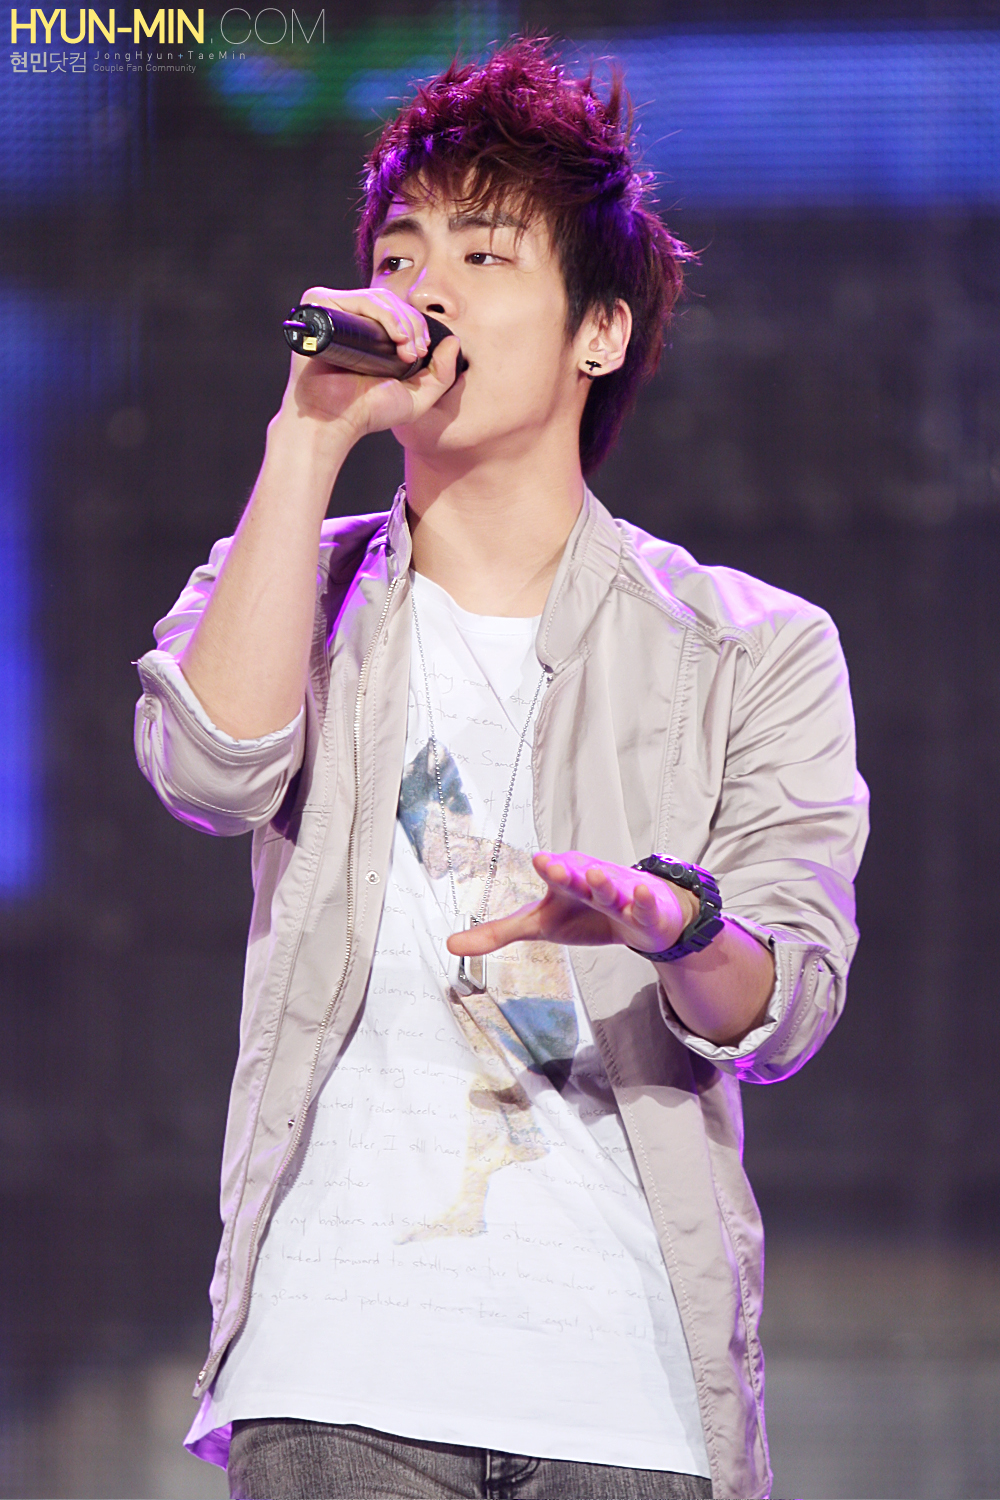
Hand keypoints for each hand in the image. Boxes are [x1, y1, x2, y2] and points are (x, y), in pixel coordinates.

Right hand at [280, 285, 461, 440]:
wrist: (335, 421)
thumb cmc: (368, 413)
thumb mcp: (417, 397)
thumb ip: (441, 374)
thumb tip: (454, 340)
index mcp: (367, 332)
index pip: (397, 309)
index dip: (416, 324)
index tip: (421, 353)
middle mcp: (349, 319)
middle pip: (389, 300)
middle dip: (412, 324)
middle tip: (415, 354)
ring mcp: (333, 312)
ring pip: (377, 298)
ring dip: (401, 321)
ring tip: (406, 351)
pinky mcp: (319, 308)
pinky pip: (357, 300)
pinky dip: (382, 314)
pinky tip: (395, 338)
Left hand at [446, 851, 699, 958]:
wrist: (638, 916)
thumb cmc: (583, 914)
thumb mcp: (539, 925)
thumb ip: (496, 933)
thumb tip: (449, 945)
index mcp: (565, 882)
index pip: (554, 874)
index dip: (549, 867)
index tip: (540, 859)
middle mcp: (589, 883)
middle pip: (577, 878)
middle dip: (567, 872)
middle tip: (552, 864)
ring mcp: (618, 896)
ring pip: (609, 889)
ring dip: (603, 883)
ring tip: (595, 875)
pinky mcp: (644, 913)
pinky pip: (645, 906)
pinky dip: (644, 901)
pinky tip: (641, 895)